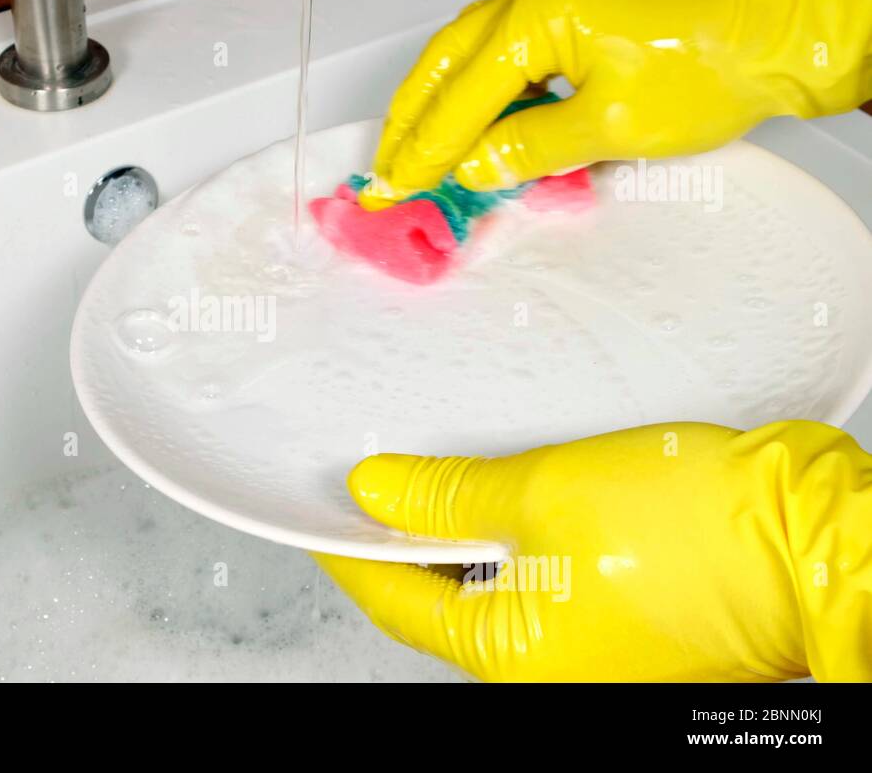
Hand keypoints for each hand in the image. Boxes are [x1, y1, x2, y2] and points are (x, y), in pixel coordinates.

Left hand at [316, 421, 871, 680]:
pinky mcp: (628, 618)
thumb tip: (378, 490)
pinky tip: (516, 492)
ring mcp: (591, 647)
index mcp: (514, 656)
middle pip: (446, 599)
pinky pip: (549, 577)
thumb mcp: (543, 494)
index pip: (397, 602)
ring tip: (443, 474)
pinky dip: (522, 536)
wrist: (815, 534)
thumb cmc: (700, 533)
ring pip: (500, 585)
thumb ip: (449, 495)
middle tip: (382, 478)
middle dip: (411, 537)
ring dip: (469, 532)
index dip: (354, 550)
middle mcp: (550, 667)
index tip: (326, 512)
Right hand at [366, 0, 871, 201]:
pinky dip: (480, 87)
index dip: (424, 152)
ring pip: (470, 51)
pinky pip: (506, 47)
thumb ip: (529, 149)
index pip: (459, 99)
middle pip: (445, 63)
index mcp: (538, 16)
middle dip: (410, 121)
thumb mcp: (611, 126)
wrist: (781, 27)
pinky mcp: (579, 8)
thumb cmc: (715, 61)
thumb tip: (478, 167)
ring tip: (417, 149)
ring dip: (439, 102)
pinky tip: (476, 122)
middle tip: (387, 168)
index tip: (396, 185)